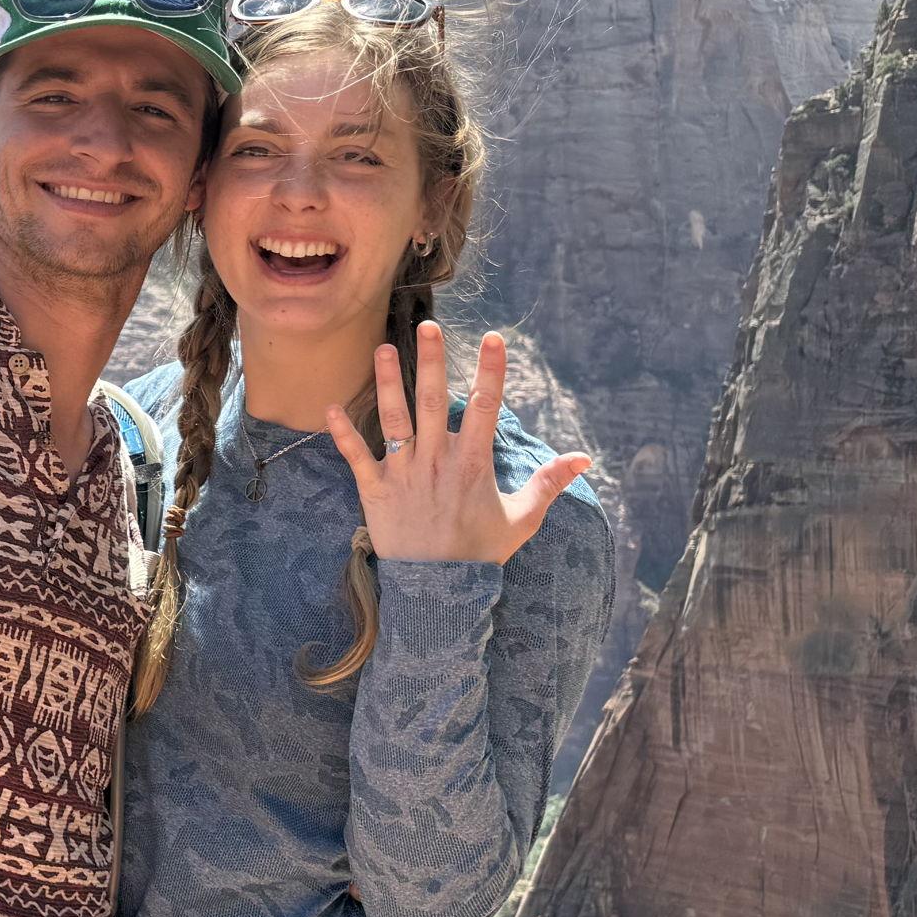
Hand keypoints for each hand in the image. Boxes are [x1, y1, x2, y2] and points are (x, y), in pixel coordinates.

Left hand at [323, 323, 591, 565]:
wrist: (439, 590)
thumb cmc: (480, 551)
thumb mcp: (522, 518)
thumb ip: (550, 483)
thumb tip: (585, 459)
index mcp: (473, 463)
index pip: (487, 407)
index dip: (491, 370)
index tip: (493, 337)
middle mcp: (437, 461)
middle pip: (434, 402)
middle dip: (433, 362)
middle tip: (427, 326)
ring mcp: (404, 473)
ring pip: (394, 420)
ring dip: (388, 383)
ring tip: (383, 349)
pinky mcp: (375, 490)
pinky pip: (356, 457)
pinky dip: (343, 433)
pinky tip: (330, 406)